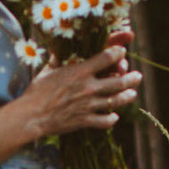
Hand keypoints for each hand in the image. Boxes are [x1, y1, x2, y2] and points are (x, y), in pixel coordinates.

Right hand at [25, 33, 140, 139]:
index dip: (118, 52)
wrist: (32, 116)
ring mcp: (89, 105)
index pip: (107, 57)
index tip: (122, 52)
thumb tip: (60, 47)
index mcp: (80, 71)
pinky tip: (114, 116)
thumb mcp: (48, 70)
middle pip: (119, 81)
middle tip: (137, 76)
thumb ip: (58, 59)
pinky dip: (112, 119)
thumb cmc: (37, 91)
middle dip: (131, 77)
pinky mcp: (85, 121)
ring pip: (116, 100)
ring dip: (128, 96)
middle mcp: (88, 87)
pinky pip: (106, 121)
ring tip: (132, 93)